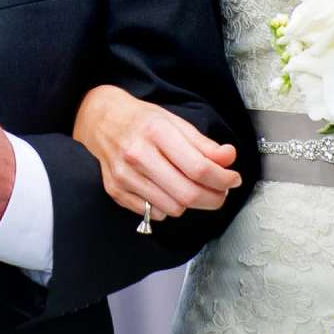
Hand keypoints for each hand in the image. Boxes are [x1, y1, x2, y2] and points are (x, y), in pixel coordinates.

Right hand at [72, 85, 240, 223]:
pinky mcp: (115, 191)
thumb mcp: (175, 122)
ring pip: (173, 208)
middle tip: (221, 191)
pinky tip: (168, 190)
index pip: (199, 168)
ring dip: (192, 204)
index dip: (223, 178)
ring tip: (194, 188)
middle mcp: (137, 155)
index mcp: (156, 132)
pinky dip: (168, 207)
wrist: (100, 120)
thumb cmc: (141, 120)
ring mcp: (124, 176)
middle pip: (188, 194)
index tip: (233, 179)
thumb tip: (229, 158)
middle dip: (214, 198)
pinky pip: (154, 213)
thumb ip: (203, 143)